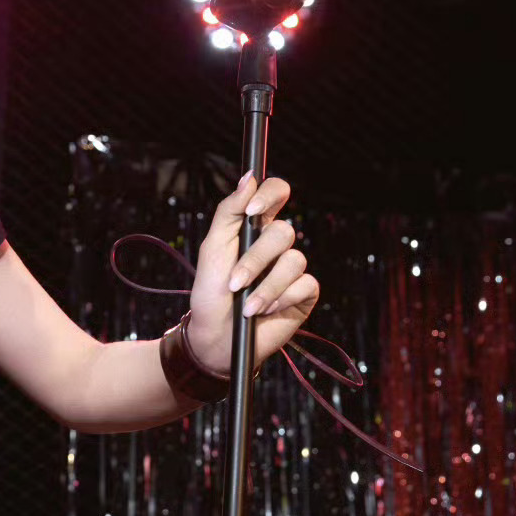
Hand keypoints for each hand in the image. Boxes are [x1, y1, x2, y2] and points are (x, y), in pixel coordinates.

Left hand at [186, 173, 319, 373]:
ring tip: (247, 306)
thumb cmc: (211, 293)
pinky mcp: (304, 293)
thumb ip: (228, 212)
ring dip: (266, 286)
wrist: (216, 338)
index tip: (252, 211)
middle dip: (256, 260)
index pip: (276, 193)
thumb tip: (248, 177)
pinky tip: (265, 311)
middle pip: (284, 232)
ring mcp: (292, 269)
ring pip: (294, 260)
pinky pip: (304, 285)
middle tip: (235, 282)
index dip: (271, 194)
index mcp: (255, 227)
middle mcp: (277, 245)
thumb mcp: (213, 249)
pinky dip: (281, 298)